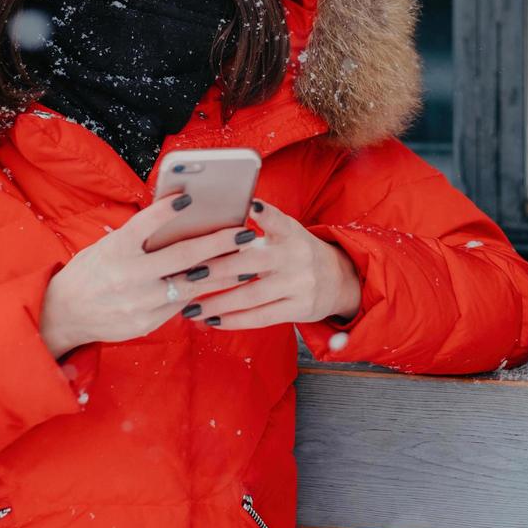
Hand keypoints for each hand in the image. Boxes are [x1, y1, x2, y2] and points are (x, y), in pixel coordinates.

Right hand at [38, 189, 267, 357]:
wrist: (63, 314)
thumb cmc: (90, 271)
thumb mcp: (107, 246)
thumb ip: (138, 236)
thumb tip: (178, 215)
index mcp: (114, 250)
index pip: (144, 224)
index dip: (166, 210)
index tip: (190, 197)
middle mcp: (127, 276)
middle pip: (181, 256)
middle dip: (218, 243)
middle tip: (243, 232)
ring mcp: (138, 302)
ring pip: (189, 285)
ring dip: (221, 272)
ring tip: (244, 261)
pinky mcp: (145, 323)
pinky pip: (180, 305)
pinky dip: (200, 292)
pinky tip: (220, 283)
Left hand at [176, 198, 361, 330]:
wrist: (339, 280)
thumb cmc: (298, 253)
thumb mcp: (288, 232)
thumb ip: (263, 224)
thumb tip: (223, 219)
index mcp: (291, 232)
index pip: (277, 220)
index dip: (265, 213)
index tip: (250, 205)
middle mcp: (296, 256)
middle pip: (253, 263)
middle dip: (217, 270)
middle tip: (188, 275)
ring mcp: (299, 284)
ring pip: (251, 295)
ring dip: (218, 303)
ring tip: (191, 308)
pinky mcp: (299, 307)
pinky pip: (261, 317)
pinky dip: (234, 320)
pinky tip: (212, 321)